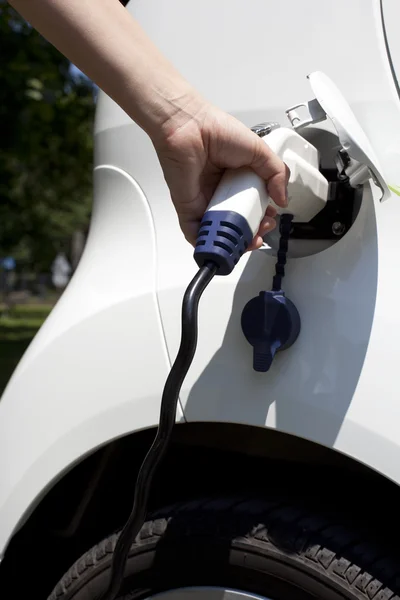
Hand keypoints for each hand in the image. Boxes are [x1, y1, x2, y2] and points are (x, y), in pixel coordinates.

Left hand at [152, 99, 288, 248]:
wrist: (189, 126)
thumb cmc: (217, 130)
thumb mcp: (259, 150)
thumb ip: (276, 174)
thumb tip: (283, 199)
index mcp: (238, 179)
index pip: (253, 205)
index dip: (263, 216)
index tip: (271, 218)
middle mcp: (222, 192)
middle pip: (238, 222)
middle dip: (253, 231)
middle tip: (262, 229)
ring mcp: (205, 202)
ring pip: (220, 231)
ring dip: (235, 241)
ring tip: (249, 239)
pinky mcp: (189, 209)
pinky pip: (196, 233)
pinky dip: (208, 244)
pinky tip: (223, 245)